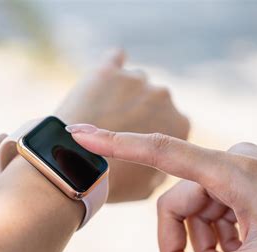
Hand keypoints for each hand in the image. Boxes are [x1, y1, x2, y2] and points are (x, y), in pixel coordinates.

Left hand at [55, 49, 188, 201]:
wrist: (77, 169)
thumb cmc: (113, 183)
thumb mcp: (148, 187)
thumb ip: (161, 168)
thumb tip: (159, 163)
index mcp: (179, 123)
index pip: (168, 121)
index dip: (151, 129)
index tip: (133, 139)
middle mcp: (163, 96)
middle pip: (150, 98)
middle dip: (136, 109)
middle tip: (113, 128)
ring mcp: (136, 80)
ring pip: (131, 82)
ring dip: (120, 93)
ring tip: (99, 114)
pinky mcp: (108, 70)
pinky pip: (115, 58)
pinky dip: (111, 67)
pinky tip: (101, 80)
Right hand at [65, 126, 256, 251]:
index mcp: (235, 170)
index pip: (162, 151)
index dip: (116, 144)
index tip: (80, 134)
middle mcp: (234, 159)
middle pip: (178, 201)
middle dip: (180, 242)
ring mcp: (241, 166)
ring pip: (194, 206)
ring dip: (201, 240)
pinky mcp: (246, 176)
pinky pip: (213, 203)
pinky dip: (216, 231)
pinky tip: (237, 247)